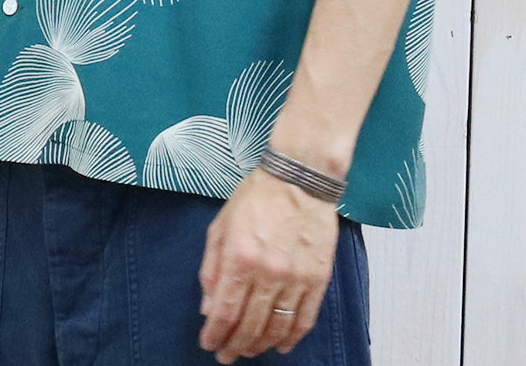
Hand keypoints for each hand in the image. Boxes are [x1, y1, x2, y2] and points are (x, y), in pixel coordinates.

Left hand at [198, 167, 339, 362]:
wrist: (300, 178)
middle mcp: (267, 273)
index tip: (209, 344)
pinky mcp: (318, 278)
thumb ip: (212, 267)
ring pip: (276, 328)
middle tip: (227, 355)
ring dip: (260, 345)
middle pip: (249, 326)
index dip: (215, 335)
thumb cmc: (258, 196)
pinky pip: (304, 319)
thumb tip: (208, 307)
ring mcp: (295, 278)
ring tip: (250, 350)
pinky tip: (280, 344)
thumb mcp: (221, 225)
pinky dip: (291, 337)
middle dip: (234, 346)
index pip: (224, 312)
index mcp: (239, 258)